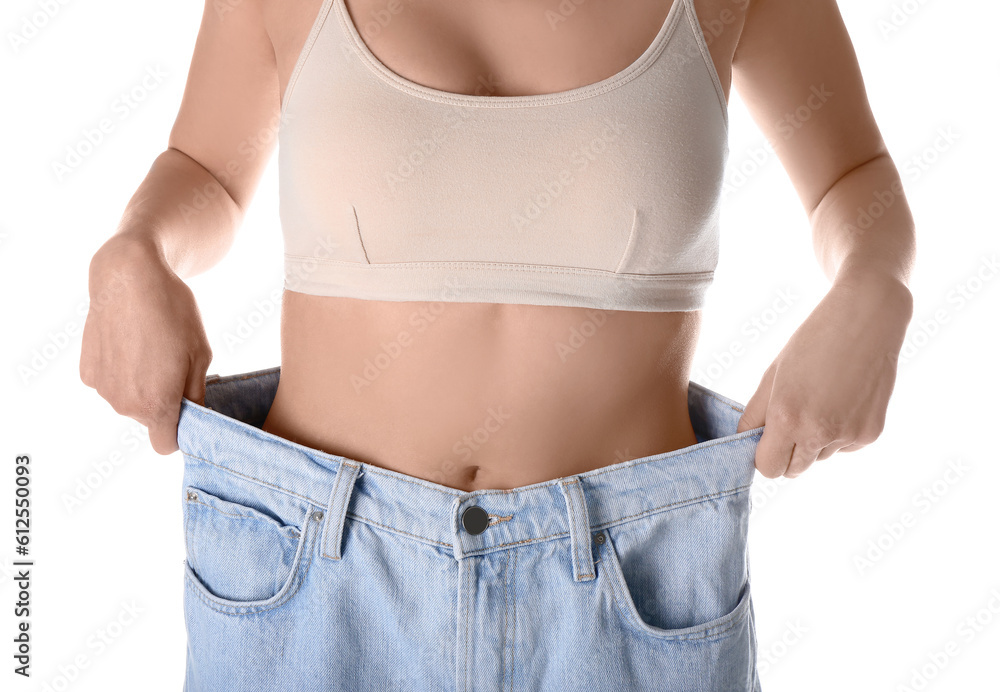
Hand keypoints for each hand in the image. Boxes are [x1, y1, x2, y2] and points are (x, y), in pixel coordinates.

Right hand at [79, 236, 213, 454]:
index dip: (179, 433)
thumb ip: (196, 394)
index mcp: (156, 404)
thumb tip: (195, 417)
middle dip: (163, 402)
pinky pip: (111, 384)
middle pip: (149, 420)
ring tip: (151, 348)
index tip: (188, 412)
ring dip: (141, 386)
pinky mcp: (87, 371)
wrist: (129, 277)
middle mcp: (124, 404)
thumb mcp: (200, 354)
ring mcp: (102, 389)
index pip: (165, 445)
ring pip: (129, 402)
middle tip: (173, 364)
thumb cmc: (173, 313)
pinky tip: (129, 343)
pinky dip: (121, 372)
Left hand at [736, 272, 912, 477]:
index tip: (764, 440)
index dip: (763, 455)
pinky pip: (843, 448)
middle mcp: (820, 432)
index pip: (768, 468)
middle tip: (789, 421)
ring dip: (813, 441)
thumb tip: (745, 443)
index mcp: (788, 417)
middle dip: (786, 453)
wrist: (866, 318)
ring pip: (819, 457)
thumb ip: (754, 415)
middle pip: (793, 470)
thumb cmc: (812, 342)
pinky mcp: (871, 434)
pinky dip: (838, 433)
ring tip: (820, 400)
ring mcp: (849, 435)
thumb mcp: (772, 375)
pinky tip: (842, 400)